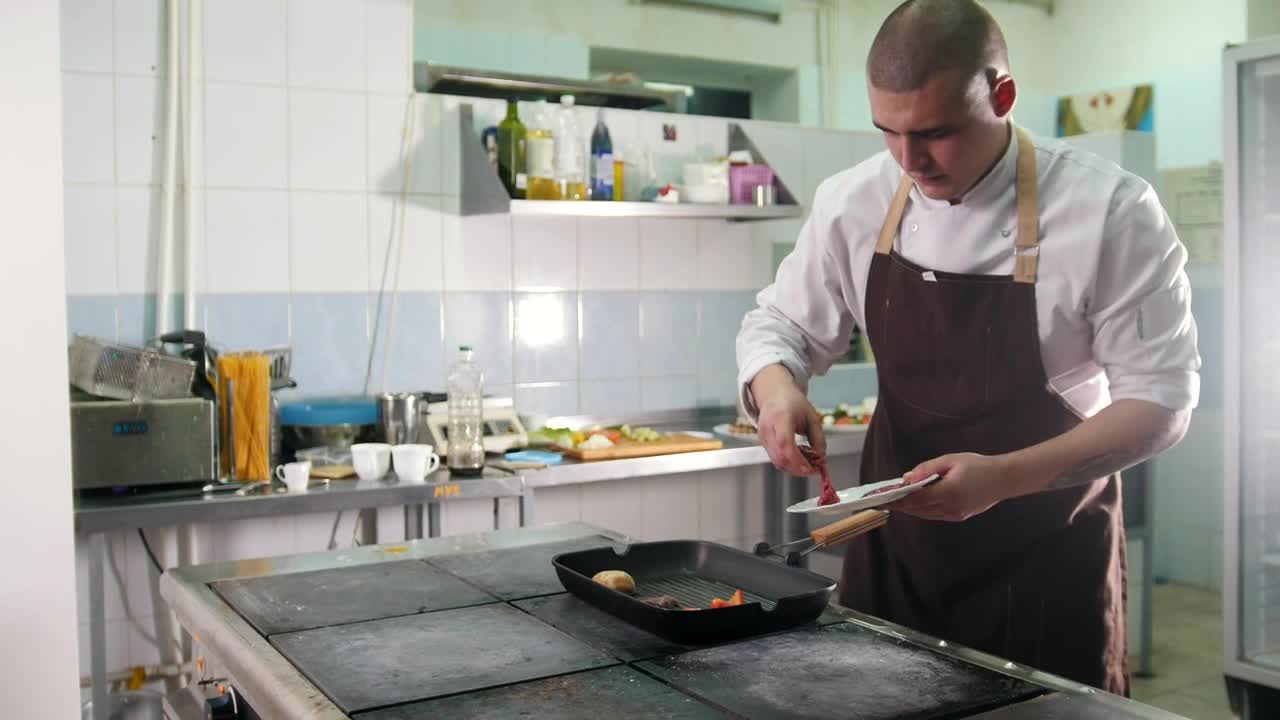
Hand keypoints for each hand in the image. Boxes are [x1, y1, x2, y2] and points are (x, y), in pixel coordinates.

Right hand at [751, 367, 825, 475]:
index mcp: (781, 417)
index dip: (798, 460)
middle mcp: (768, 427)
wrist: (774, 394)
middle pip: (780, 457)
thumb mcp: (811, 416)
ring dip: (794, 468)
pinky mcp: (762, 442)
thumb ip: (818, 438)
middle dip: (798, 469)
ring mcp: (762, 436)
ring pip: (777, 461)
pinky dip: (788, 463)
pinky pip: (775, 458)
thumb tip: (821, 458)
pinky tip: (799, 459)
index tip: (811, 468)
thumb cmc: (792, 403)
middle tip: (814, 470)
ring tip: (808, 463)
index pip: (785, 443)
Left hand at [886, 453, 1012, 521]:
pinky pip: (934, 514)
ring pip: (924, 514)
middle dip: (898, 504)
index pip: (914, 499)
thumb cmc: (979, 466)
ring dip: (908, 508)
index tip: (879, 498)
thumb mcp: (951, 460)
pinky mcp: (959, 516)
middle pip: (916, 509)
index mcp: (948, 493)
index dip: (895, 499)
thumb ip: (927, 468)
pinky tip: (913, 502)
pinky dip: (921, 509)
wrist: (1005, 479)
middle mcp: (950, 508)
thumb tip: (906, 477)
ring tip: (892, 500)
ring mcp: (955, 515)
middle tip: (880, 499)